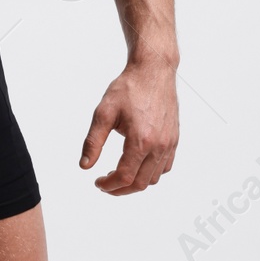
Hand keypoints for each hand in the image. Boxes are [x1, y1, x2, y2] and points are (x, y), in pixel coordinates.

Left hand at [79, 62, 178, 194]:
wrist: (153, 71)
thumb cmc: (128, 88)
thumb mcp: (104, 113)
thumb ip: (93, 141)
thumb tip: (85, 166)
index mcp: (141, 141)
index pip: (125, 177)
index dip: (109, 185)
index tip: (97, 182)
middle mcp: (159, 146)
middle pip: (140, 184)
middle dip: (120, 189)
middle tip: (105, 183)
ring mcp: (169, 143)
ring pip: (154, 178)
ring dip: (136, 182)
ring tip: (119, 173)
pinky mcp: (174, 139)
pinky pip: (165, 166)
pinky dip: (151, 172)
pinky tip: (137, 164)